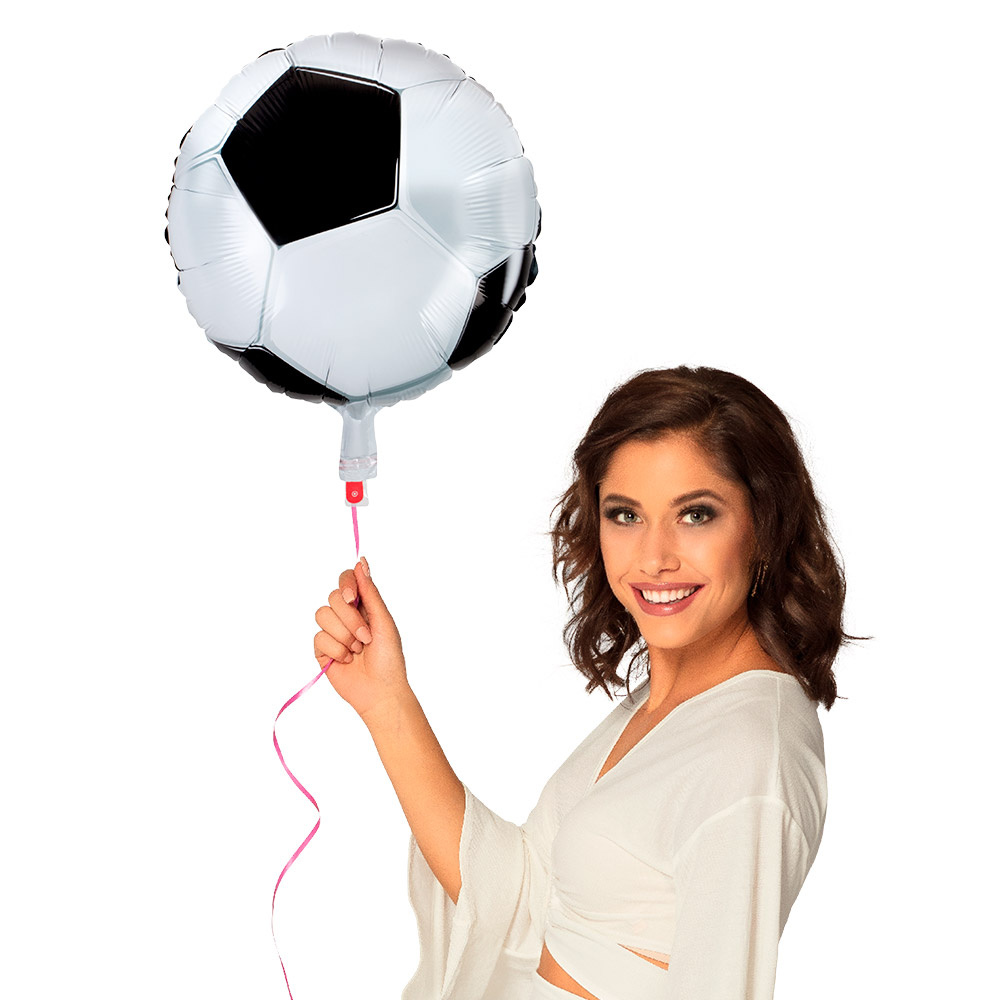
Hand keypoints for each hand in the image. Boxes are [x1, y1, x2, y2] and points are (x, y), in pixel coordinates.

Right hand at [314, 557, 409, 723]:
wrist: (381, 691)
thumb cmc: (389, 658)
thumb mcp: (383, 621)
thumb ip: (370, 593)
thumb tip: (361, 562)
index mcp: (363, 606)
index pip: (345, 580)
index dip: (346, 585)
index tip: (353, 598)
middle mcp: (346, 616)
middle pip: (333, 598)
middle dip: (351, 619)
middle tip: (367, 637)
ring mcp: (333, 632)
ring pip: (322, 616)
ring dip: (344, 636)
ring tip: (358, 650)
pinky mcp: (322, 650)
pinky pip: (319, 638)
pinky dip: (337, 650)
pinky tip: (348, 660)